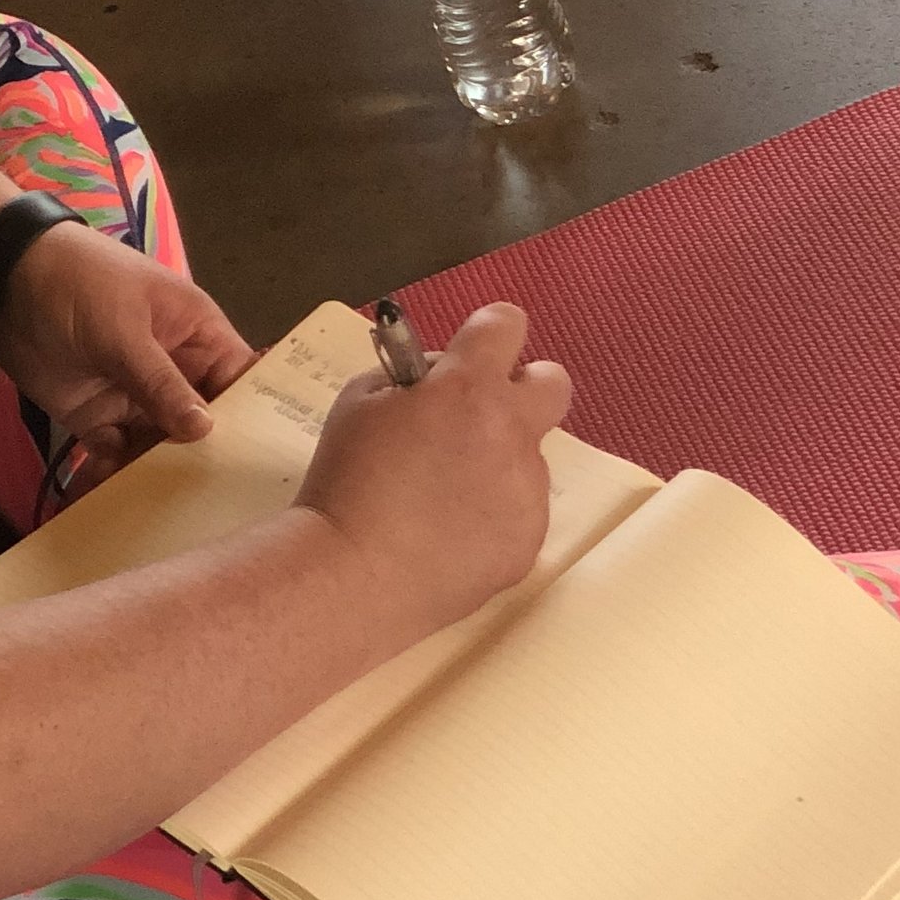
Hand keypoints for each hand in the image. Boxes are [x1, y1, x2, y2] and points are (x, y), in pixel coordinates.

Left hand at [0, 221, 256, 488]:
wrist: (7, 285)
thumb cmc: (83, 286)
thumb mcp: (125, 330)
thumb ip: (162, 382)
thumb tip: (204, 429)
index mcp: (196, 335)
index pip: (239, 380)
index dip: (253, 417)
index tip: (258, 467)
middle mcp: (175, 371)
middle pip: (202, 423)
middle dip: (204, 460)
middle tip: (210, 508)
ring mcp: (137, 396)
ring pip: (160, 445)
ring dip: (157, 475)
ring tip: (160, 517)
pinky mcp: (100, 418)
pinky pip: (117, 455)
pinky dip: (114, 477)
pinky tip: (110, 502)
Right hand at [294, 302, 569, 647]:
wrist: (352, 576)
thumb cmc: (345, 480)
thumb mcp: (361, 400)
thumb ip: (411, 376)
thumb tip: (440, 379)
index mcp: (470, 386)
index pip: (506, 324)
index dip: (486, 334)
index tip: (465, 357)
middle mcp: (512, 432)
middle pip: (554, 383)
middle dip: (523, 389)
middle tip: (476, 418)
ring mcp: (527, 492)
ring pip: (528, 458)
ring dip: (497, 463)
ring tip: (443, 500)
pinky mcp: (528, 544)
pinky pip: (520, 514)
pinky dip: (493, 518)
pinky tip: (449, 539)